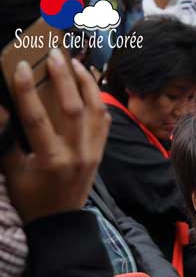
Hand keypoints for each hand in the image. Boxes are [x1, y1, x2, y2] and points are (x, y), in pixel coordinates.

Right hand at [2, 51, 109, 223]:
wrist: (60, 222)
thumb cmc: (30, 196)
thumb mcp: (11, 170)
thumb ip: (6, 139)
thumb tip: (1, 106)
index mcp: (50, 160)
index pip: (37, 117)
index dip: (27, 90)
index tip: (22, 66)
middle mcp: (76, 154)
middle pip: (74, 108)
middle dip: (64, 78)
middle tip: (53, 54)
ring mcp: (93, 153)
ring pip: (96, 111)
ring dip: (86, 84)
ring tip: (74, 62)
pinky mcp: (101, 153)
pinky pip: (105, 122)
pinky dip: (98, 101)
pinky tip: (89, 85)